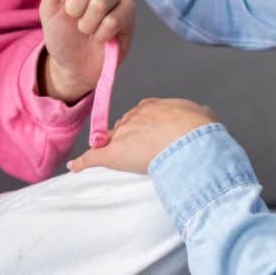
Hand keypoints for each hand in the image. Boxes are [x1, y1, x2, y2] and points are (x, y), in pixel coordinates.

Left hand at [39, 0, 134, 103]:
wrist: (72, 66)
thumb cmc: (60, 35)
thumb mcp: (48, 8)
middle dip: (74, 6)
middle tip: (73, 18)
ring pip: (101, 1)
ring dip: (87, 23)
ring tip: (86, 30)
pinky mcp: (128, 14)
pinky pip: (116, 17)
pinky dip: (102, 32)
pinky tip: (101, 37)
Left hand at [68, 97, 217, 173]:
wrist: (190, 141)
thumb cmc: (198, 129)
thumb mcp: (201, 114)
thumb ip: (195, 114)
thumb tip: (200, 115)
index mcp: (151, 107)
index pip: (139, 115)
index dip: (143, 126)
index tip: (148, 134)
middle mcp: (133, 117)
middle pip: (124, 127)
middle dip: (129, 137)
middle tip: (141, 150)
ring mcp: (122, 136)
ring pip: (111, 142)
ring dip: (112, 149)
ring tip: (118, 161)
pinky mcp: (113, 155)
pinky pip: (93, 158)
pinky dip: (83, 163)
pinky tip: (74, 167)